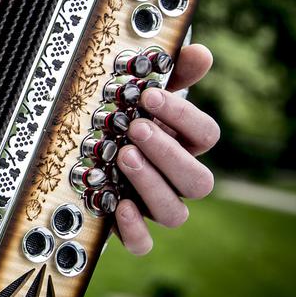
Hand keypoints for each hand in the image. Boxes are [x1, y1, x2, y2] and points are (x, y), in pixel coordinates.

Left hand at [113, 43, 218, 254]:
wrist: (88, 152)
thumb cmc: (122, 119)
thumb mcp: (141, 94)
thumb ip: (170, 74)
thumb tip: (200, 52)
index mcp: (184, 145)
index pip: (207, 136)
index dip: (184, 118)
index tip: (150, 96)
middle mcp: (175, 178)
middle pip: (199, 181)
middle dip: (168, 154)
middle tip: (136, 129)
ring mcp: (153, 204)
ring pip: (175, 213)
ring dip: (151, 184)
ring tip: (124, 157)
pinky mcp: (128, 226)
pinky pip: (143, 243)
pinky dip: (135, 230)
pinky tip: (119, 205)